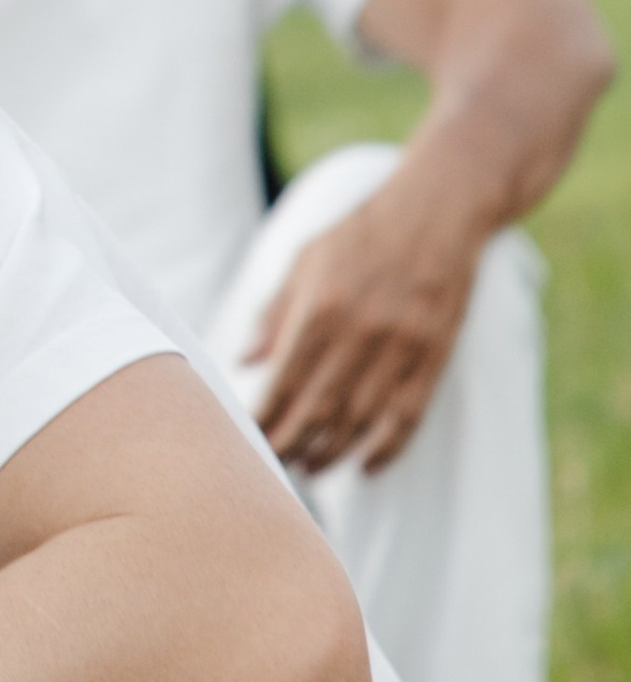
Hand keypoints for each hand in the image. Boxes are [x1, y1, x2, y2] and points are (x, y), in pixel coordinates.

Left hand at [242, 180, 483, 472]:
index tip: (247, 437)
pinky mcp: (434, 355)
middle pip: (320, 408)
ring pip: (362, 420)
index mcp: (322, 307)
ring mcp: (402, 347)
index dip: (265, 416)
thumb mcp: (306, 258)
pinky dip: (387, 448)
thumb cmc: (361, 234)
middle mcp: (361, 332)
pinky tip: (366, 466)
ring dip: (332, 452)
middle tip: (273, 465)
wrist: (437, 212)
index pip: (284, 380)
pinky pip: (408, 415)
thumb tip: (243, 358)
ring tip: (309, 469)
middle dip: (292, 443)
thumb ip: (274, 311)